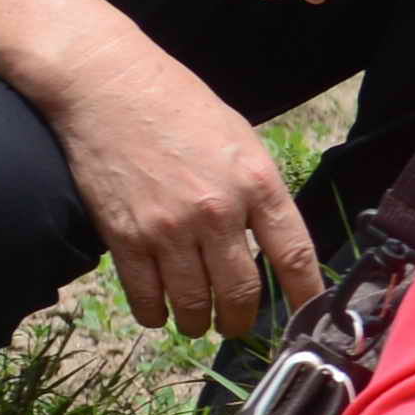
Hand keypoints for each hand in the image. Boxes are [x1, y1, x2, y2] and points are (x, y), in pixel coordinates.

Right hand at [44, 33, 324, 338]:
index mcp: (256, 183)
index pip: (294, 255)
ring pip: (192, 303)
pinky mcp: (125, 237)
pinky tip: (160, 312)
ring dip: (198, 322)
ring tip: (199, 322)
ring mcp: (168, 229)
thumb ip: (258, 189)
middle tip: (237, 327)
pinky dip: (155, 313)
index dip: (305, 296)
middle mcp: (217, 212)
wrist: (107, 86)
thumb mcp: (240, 139)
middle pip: (240, 292)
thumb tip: (272, 238)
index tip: (307, 317)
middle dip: (241, 320)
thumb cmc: (178, 105)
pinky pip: (146, 296)